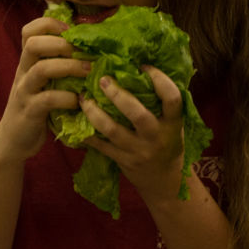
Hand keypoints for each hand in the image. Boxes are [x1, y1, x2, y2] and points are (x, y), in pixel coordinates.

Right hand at [0, 16, 88, 162]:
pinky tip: (78, 101)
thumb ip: (57, 66)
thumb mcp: (42, 83)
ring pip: (41, 69)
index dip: (50, 24)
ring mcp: (24, 92)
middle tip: (84, 51)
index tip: (72, 31)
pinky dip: (67, 98)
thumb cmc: (35, 109)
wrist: (12, 142)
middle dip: (61, 43)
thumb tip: (89, 50)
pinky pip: (47, 99)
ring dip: (69, 66)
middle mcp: (23, 73)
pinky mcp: (30, 112)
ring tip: (88, 70)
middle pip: (33, 44)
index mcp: (27, 62)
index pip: (29, 30)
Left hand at [80, 65, 186, 205]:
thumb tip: (143, 67)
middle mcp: (156, 136)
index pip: (172, 98)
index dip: (159, 79)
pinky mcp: (122, 160)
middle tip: (103, 78)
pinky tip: (74, 119)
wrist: (165, 182)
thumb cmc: (169, 143)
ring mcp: (137, 150)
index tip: (143, 66)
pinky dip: (86, 132)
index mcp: (173, 123)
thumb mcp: (174, 124)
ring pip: (112, 129)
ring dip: (94, 112)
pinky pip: (100, 145)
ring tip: (83, 97)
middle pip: (137, 114)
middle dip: (118, 94)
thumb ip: (163, 103)